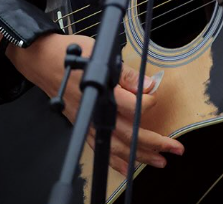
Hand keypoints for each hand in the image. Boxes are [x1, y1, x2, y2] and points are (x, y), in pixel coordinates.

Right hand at [7, 33, 183, 174]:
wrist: (47, 61)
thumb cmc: (74, 55)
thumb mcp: (103, 53)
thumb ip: (127, 74)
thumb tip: (148, 85)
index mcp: (103, 93)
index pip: (132, 106)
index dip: (148, 104)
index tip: (156, 99)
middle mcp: (96, 113)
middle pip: (129, 134)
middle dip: (154, 143)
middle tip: (175, 148)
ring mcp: (90, 124)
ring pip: (119, 147)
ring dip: (141, 156)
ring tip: (160, 161)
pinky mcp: (86, 128)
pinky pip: (103, 150)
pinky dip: (117, 161)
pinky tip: (129, 168)